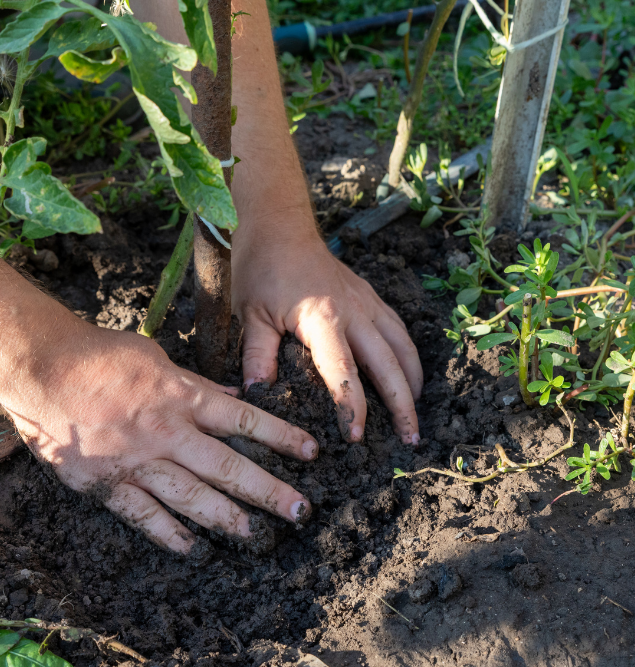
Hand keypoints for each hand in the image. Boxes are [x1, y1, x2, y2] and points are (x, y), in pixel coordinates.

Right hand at [0, 319, 318, 554]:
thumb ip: (195, 383)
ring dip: (228, 518)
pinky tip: (194, 550)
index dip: (280, 436)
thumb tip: (233, 396)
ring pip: (192, 497)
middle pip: (227, 466)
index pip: (242, 418)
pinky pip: (145, 515)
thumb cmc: (96, 355)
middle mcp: (165, 431)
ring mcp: (136, 461)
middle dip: (268, 489)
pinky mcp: (107, 484)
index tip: (312, 452)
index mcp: (180, 395)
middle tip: (301, 511)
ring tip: (256, 535)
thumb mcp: (153, 358)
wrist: (40, 368)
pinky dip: (170, 534)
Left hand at [232, 211, 422, 443]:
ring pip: (402, 347)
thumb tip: (257, 396)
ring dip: (413, 382)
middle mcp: (353, 311)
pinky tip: (408, 376)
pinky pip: (398, 330)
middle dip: (402, 404)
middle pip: (389, 364)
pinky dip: (408, 357)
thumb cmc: (261, 268)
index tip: (357, 436)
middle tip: (409, 440)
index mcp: (323, 318)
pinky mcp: (369, 297)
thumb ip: (257, 356)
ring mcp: (366, 302)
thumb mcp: (251, 314)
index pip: (344, 372)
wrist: (278, 226)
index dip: (353, 407)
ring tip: (415, 416)